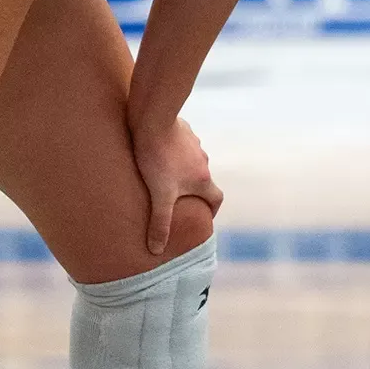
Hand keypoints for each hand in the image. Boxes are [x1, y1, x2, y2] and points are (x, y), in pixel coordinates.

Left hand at [131, 117, 223, 254]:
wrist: (153, 119)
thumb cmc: (157, 158)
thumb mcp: (159, 195)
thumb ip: (160, 222)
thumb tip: (156, 250)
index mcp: (202, 179)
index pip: (216, 199)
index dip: (211, 210)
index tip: (203, 216)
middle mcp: (203, 161)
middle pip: (203, 180)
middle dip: (193, 190)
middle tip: (178, 199)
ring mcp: (193, 143)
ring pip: (191, 161)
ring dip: (182, 170)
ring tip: (164, 176)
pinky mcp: (182, 130)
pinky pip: (181, 145)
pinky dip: (174, 152)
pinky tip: (157, 152)